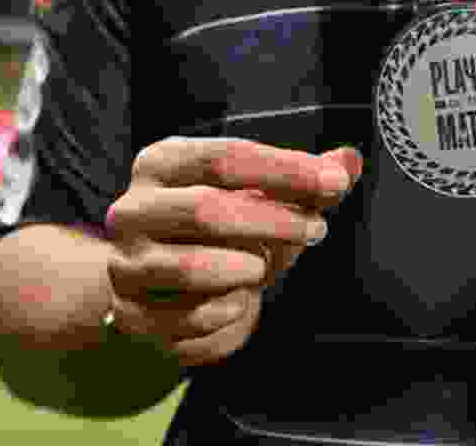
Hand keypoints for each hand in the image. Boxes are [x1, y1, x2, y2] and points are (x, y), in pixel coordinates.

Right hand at [103, 138, 361, 366]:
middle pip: (208, 210)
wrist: (156, 283)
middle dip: (275, 222)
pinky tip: (243, 300)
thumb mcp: (257, 195)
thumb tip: (350, 162)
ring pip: (194, 268)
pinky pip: (193, 318)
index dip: (285, 171)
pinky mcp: (130, 314)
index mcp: (161, 163)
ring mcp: (125, 264)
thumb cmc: (217, 227)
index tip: (334, 184)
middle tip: (318, 230)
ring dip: (248, 269)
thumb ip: (304, 179)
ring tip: (265, 266)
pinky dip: (231, 311)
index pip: (226, 158)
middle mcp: (132, 209)